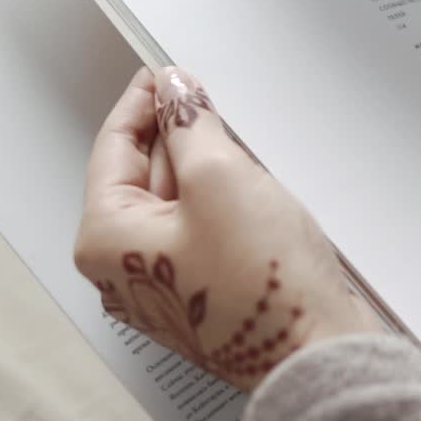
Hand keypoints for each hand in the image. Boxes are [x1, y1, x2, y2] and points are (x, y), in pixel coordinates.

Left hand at [75, 67, 378, 389]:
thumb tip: (175, 92)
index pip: (113, 147)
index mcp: (106, 240)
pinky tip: (249, 184)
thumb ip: (189, 124)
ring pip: (175, 202)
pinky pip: (199, 229)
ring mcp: (165, 285)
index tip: (166, 75)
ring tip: (238, 143)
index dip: (143, 102)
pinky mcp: (203, 293)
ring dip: (202, 166)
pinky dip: (218, 199)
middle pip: (142, 175)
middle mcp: (124, 268)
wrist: (314, 345)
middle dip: (176, 134)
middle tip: (207, 99)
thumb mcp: (220, 177)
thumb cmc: (263, 282)